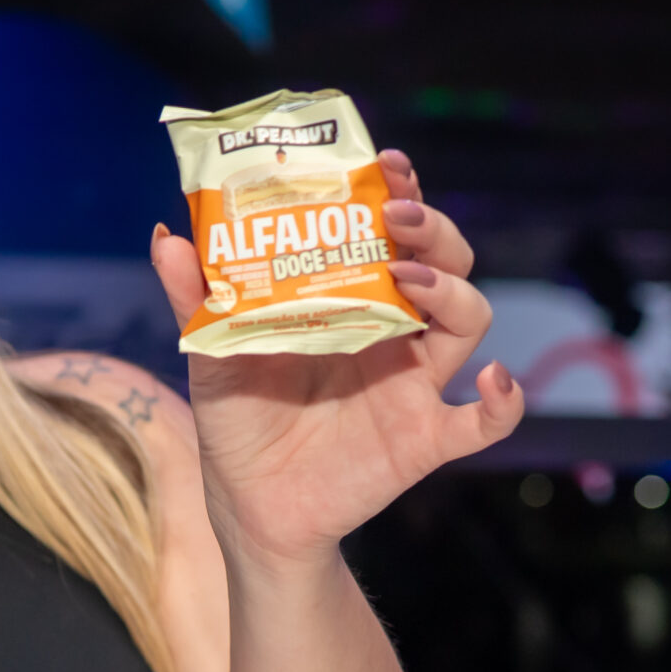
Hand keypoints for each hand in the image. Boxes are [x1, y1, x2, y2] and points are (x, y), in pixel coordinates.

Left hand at [149, 148, 521, 568]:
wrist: (248, 506)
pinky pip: (485, 421)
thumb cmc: (237, 420)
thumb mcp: (210, 351)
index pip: (393, 232)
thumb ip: (195, 296)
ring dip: (452, 291)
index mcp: (352, 299)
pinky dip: (504, 401)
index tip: (385, 165)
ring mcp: (415, 383)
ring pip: (469, 320)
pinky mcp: (424, 440)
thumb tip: (167, 236)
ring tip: (410, 281)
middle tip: (397, 216)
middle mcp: (393, 332)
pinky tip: (493, 378)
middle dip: (433, 229)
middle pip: (445, 262)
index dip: (400, 192)